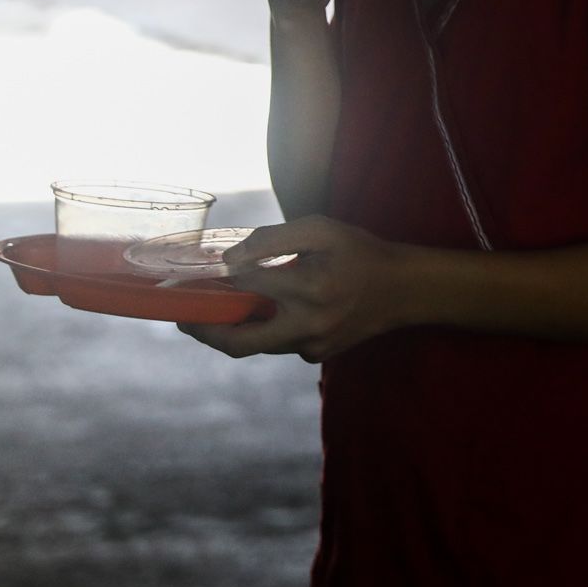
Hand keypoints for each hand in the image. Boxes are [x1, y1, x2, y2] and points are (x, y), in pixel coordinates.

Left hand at [180, 215, 407, 362]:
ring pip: (258, 345)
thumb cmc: (361, 252)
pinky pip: (280, 344)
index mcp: (310, 288)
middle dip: (205, 331)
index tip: (195, 274)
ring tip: (219, 309)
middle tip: (184, 319)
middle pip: (239, 342)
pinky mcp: (317, 356)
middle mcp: (308, 325)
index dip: (217, 279)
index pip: (246, 286)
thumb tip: (230, 260)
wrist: (404, 289)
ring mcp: (312, 346)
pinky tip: (271, 310)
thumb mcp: (322, 230)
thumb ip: (273, 239)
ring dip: (235, 329)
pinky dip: (268, 328)